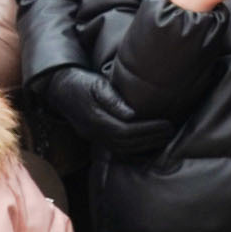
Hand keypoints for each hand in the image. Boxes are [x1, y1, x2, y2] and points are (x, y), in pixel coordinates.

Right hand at [40, 67, 175, 156]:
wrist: (59, 88)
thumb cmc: (82, 82)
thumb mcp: (97, 84)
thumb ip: (113, 99)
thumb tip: (132, 114)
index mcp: (95, 118)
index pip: (126, 130)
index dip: (149, 130)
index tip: (167, 124)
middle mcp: (93, 131)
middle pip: (126, 142)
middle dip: (151, 138)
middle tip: (171, 131)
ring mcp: (92, 136)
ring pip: (121, 148)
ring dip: (145, 145)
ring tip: (164, 137)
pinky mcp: (94, 136)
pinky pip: (116, 149)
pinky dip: (134, 148)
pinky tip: (148, 143)